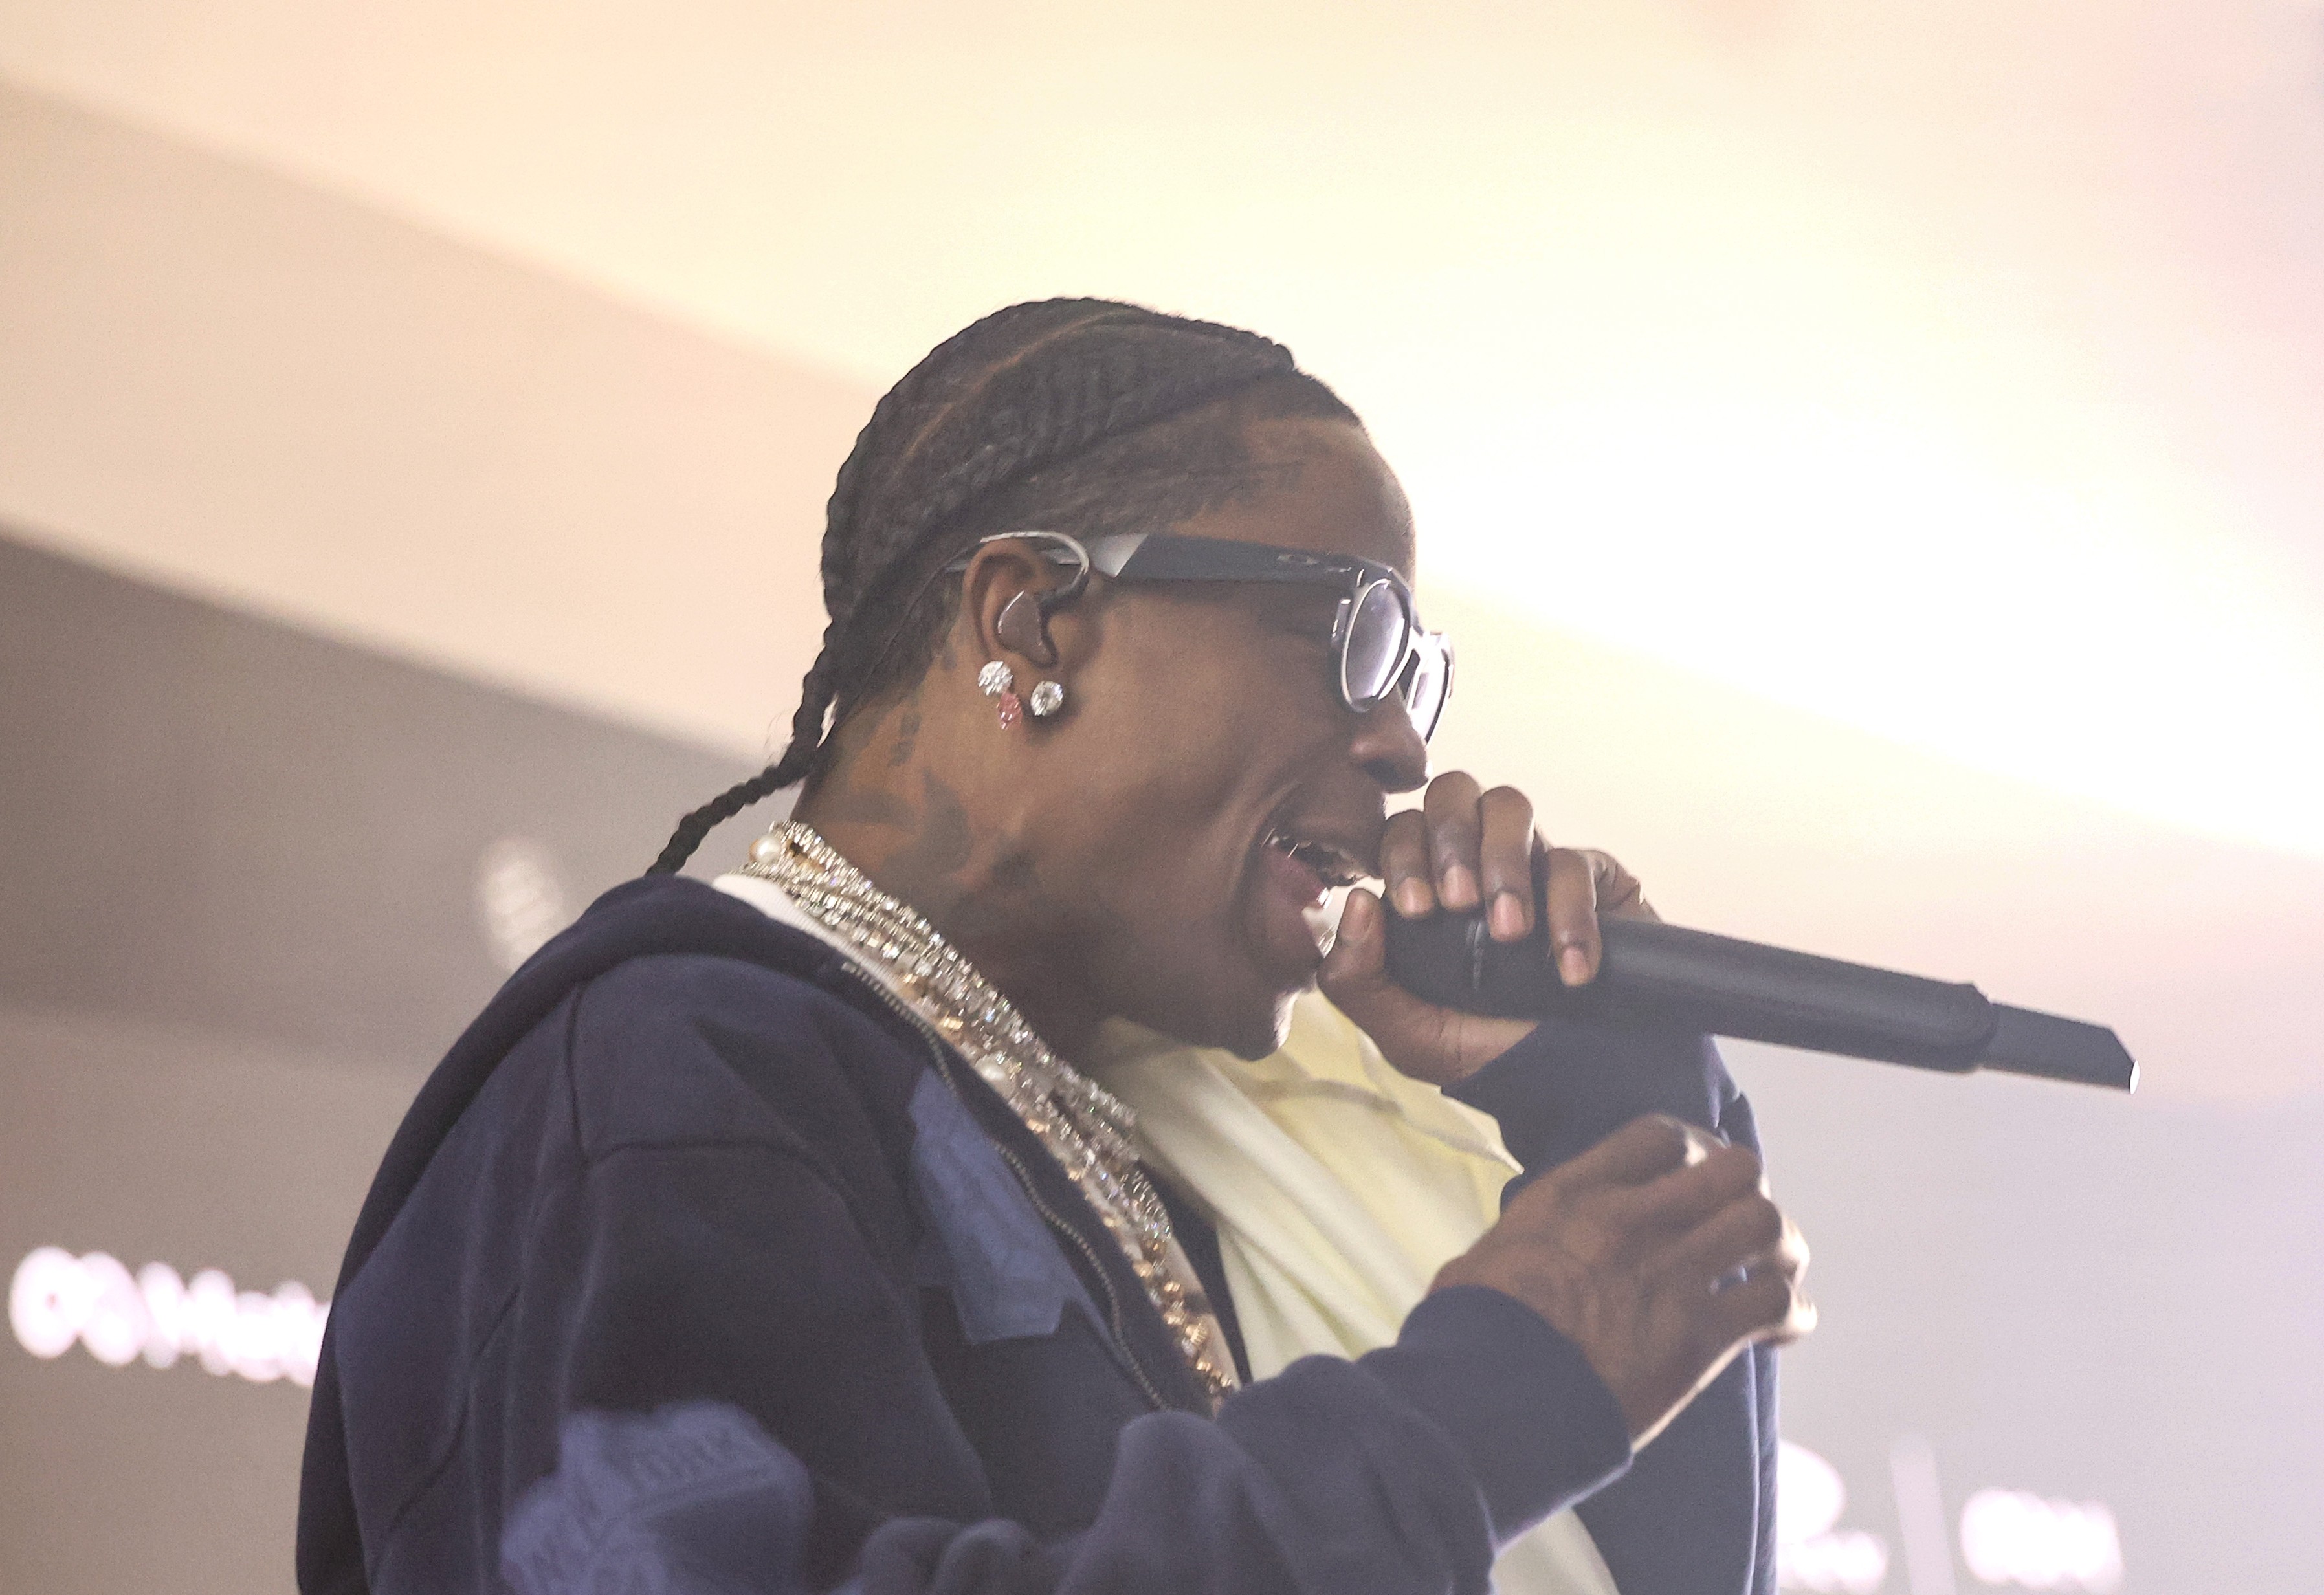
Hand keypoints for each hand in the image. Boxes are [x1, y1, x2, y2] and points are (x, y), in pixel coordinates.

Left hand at [1320, 770, 1655, 1085]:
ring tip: (1510, 930)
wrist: (1575, 1083)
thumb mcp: (1408, 1034)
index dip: (1404, 855)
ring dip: (1503, 862)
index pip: (1400, 831)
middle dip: (1449, 840)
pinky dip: (1570, 914)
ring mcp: (1535, 863)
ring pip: (1510, 804)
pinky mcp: (1596, 879)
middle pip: (1452, 792)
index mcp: (1427, 887)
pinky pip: (1577, 860)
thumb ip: (1358, 980)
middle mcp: (1478, 862)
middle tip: (1458, 903)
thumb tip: (1357, 900)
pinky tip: (1569, 971)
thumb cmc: (1486, 1052)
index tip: (1418, 909)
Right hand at [1432, 1115, 1815, 1446]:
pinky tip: (1777, 1331)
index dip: (1694, 1150)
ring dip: (1779, 1249)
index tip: (1696, 1176)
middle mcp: (1632, 1220)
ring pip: (1765, 1224)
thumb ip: (1534, 1232)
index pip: (1663, 1136)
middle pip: (1734, 1168)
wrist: (1492, 1395)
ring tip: (1771, 1271)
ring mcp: (1669, 1274)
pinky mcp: (1697, 1337)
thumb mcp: (1494, 1250)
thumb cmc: (1475, 1329)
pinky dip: (1789, 1314)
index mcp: (1577, 1193)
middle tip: (1738, 1224)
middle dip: (1746, 1192)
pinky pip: (1775, 1303)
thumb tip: (1530, 1243)